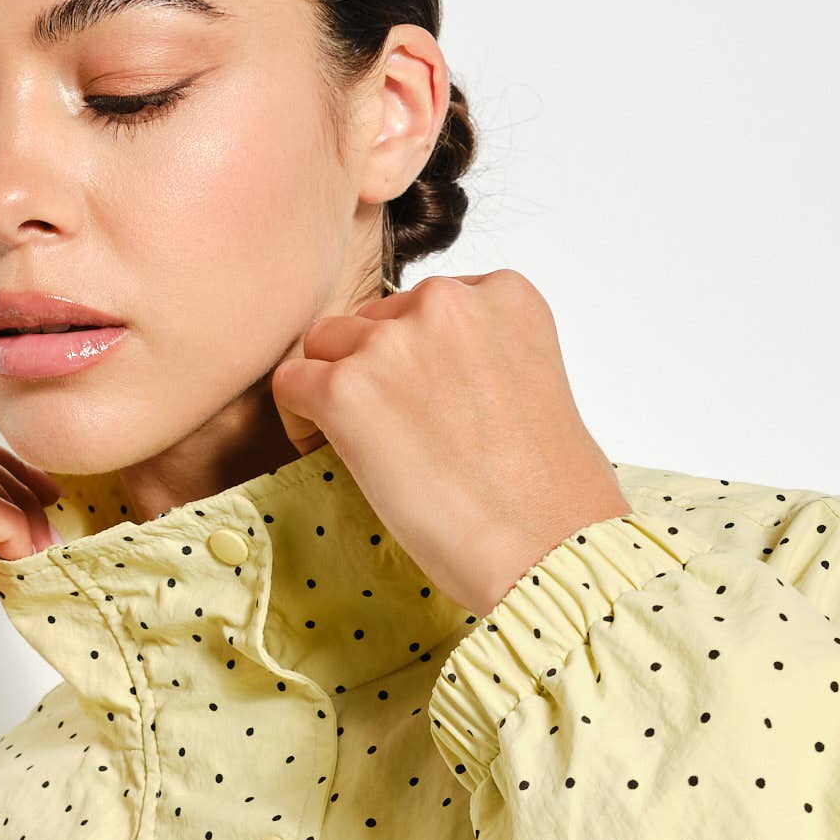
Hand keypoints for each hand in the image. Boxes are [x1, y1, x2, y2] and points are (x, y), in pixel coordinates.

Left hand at [269, 270, 631, 619]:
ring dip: (338, 388)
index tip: (426, 402)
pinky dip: (298, 416)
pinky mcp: (347, 390)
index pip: (428, 303)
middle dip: (377, 368)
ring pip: (327, 344)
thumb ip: (480, 354)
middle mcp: (446, 302)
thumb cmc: (549, 489)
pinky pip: (291, 382)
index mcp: (502, 294)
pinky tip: (325, 449)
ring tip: (364, 445)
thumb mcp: (532, 381)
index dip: (418, 355)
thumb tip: (424, 372)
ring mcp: (393, 342)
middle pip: (375, 318)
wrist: (544, 545)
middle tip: (396, 432)